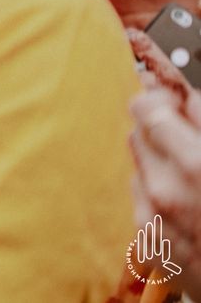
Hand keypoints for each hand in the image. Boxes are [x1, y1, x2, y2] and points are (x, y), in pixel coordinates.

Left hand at [126, 30, 200, 298]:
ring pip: (138, 161)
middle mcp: (168, 189)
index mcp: (197, 163)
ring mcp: (154, 215)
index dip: (155, 95)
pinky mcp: (148, 238)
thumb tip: (185, 97)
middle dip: (158, 124)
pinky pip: (140, 195)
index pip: (148, 107)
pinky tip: (185, 200)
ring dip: (157, 157)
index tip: (163, 94)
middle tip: (182, 130)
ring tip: (190, 170)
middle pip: (138, 131)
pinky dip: (156, 189)